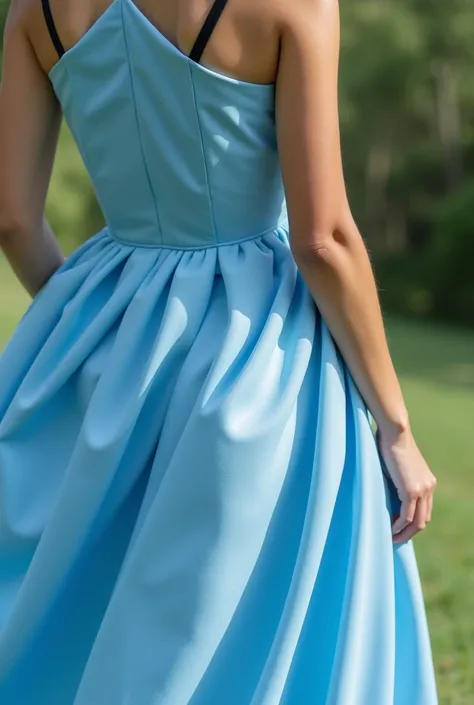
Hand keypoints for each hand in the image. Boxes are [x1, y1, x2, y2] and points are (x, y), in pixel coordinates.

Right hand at [377, 427, 436, 543]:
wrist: (395, 433)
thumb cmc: (391, 445)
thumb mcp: (398, 467)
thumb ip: (398, 481)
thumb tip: (387, 493)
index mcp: (428, 482)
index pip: (424, 510)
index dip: (413, 522)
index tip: (399, 528)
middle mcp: (429, 487)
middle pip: (424, 519)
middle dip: (410, 533)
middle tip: (395, 539)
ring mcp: (422, 490)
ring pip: (417, 522)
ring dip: (404, 533)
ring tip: (391, 539)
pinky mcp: (411, 490)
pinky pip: (406, 516)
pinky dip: (398, 526)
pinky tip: (389, 530)